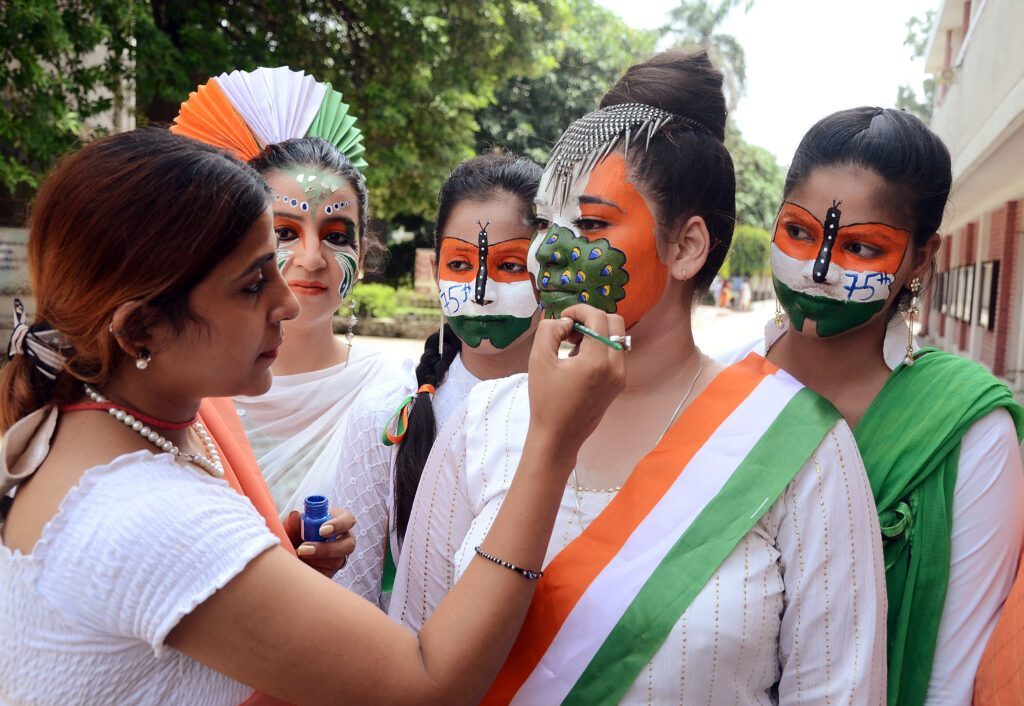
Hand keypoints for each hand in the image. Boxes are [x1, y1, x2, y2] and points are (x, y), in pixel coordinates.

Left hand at [284, 507, 356, 577]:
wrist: (286, 557)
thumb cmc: (294, 535)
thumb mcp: (291, 528)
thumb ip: (293, 522)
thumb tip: (295, 515)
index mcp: (337, 522)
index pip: (348, 520)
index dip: (338, 524)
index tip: (322, 530)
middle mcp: (342, 539)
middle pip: (348, 544)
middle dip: (327, 548)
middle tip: (304, 548)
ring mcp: (339, 557)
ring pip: (337, 561)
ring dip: (316, 560)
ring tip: (297, 556)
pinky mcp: (330, 572)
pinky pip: (326, 574)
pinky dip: (312, 570)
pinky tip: (299, 566)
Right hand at [526, 304, 625, 453]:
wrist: (559, 436)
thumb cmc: (546, 400)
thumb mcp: (538, 360)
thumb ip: (549, 331)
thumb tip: (566, 322)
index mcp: (597, 361)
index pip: (598, 318)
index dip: (580, 310)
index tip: (563, 317)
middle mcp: (615, 367)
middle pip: (615, 322)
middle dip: (592, 318)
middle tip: (571, 329)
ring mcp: (620, 377)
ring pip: (617, 337)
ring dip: (597, 332)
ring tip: (573, 345)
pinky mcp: (618, 384)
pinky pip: (616, 353)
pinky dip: (601, 347)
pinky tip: (580, 360)